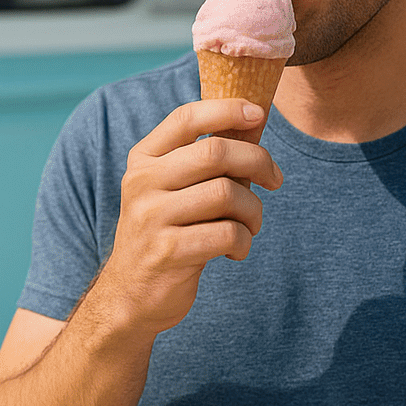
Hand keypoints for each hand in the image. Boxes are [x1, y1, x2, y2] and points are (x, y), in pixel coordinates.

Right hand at [97, 99, 283, 336]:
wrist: (130, 296)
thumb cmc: (168, 233)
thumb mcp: (171, 189)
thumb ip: (202, 160)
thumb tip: (254, 121)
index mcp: (144, 160)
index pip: (186, 118)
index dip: (226, 109)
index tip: (258, 113)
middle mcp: (142, 183)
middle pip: (216, 153)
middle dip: (258, 162)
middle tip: (275, 179)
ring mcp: (152, 218)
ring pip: (228, 194)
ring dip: (254, 211)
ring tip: (250, 225)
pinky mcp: (167, 252)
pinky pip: (228, 233)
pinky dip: (245, 241)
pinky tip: (236, 250)